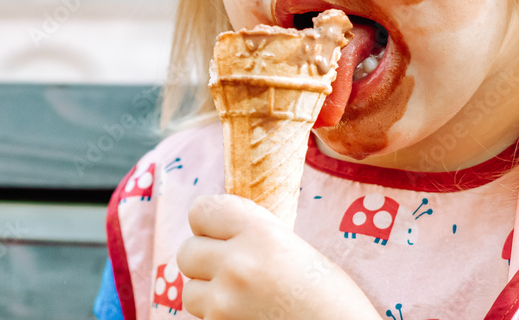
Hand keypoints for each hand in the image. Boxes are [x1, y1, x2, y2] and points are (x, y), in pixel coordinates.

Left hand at [176, 194, 380, 319]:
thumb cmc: (332, 298)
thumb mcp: (296, 249)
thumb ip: (254, 235)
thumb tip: (216, 231)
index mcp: (260, 233)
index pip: (202, 210)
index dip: (209, 223)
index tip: (221, 233)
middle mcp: (238, 264)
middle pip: (187, 251)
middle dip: (205, 261)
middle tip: (231, 270)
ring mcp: (225, 303)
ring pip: (189, 291)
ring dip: (208, 295)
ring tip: (243, 300)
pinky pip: (204, 319)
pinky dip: (219, 319)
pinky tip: (249, 318)